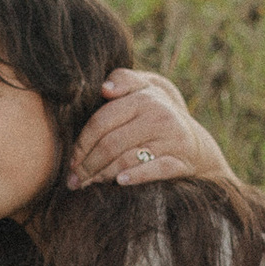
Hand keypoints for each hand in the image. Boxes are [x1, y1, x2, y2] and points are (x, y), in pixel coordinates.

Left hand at [68, 67, 232, 192]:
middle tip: (73, 180)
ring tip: (88, 185)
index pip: (101, 121)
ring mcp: (172, 139)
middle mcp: (159, 116)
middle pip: (111, 143)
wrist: (195, 141)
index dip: (81, 143)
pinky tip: (119, 182)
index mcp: (143, 98)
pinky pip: (156, 170)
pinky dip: (136, 176)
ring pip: (127, 158)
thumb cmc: (154, 113)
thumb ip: (123, 80)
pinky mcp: (182, 160)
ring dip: (103, 175)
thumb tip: (104, 88)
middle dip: (88, 165)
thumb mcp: (143, 88)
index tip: (70, 161)